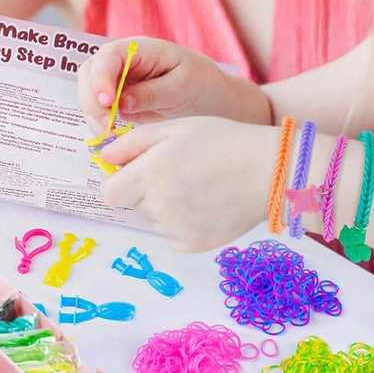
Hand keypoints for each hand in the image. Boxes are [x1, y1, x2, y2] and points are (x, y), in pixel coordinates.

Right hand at [77, 37, 244, 132]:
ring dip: (92, 115)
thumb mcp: (181, 88)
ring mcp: (116, 80)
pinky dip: (98, 124)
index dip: (101, 78)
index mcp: (141, 49)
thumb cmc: (201, 85)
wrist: (212, 100)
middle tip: (107, 129)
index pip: (109, 56)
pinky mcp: (116, 100)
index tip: (108, 103)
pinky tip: (112, 137)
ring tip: (110, 136)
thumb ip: (151, 94)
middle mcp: (122, 61)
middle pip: (89, 73)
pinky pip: (96, 110)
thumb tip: (120, 103)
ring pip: (88, 92)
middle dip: (92, 101)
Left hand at [99, 117, 278, 250]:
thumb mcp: (175, 128)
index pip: (109, 193)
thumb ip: (132, 143)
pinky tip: (207, 204)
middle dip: (145, 190)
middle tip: (178, 173)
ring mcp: (176, 228)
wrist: (270, 171)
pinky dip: (183, 223)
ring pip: (154, 220)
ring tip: (198, 186)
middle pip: (133, 205)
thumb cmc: (222, 141)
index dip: (119, 182)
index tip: (135, 173)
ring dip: (165, 206)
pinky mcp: (193, 244)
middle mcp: (158, 204)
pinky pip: (174, 235)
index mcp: (149, 173)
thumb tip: (103, 158)